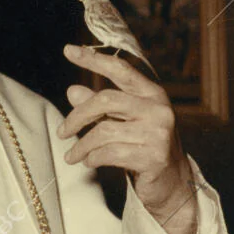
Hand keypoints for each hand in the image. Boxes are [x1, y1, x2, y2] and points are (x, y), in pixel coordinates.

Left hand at [57, 45, 197, 233]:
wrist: (172, 183)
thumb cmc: (143, 146)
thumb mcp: (122, 122)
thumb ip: (99, 107)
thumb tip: (72, 90)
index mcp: (152, 93)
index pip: (120, 69)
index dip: (93, 59)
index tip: (68, 50)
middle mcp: (158, 109)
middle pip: (106, 100)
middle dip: (77, 117)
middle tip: (61, 132)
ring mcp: (159, 133)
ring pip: (104, 131)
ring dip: (81, 145)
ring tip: (71, 155)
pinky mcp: (154, 157)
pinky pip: (110, 153)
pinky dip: (93, 158)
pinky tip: (89, 162)